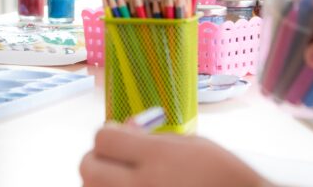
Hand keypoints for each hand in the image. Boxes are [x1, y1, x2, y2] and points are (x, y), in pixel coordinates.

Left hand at [79, 125, 265, 186]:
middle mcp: (143, 186)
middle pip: (88, 167)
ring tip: (128, 181)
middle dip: (97, 160)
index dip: (110, 135)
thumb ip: (152, 138)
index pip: (103, 138)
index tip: (122, 139)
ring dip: (102, 183)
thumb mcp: (193, 145)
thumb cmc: (224, 177)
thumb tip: (123, 130)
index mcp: (159, 158)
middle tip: (116, 162)